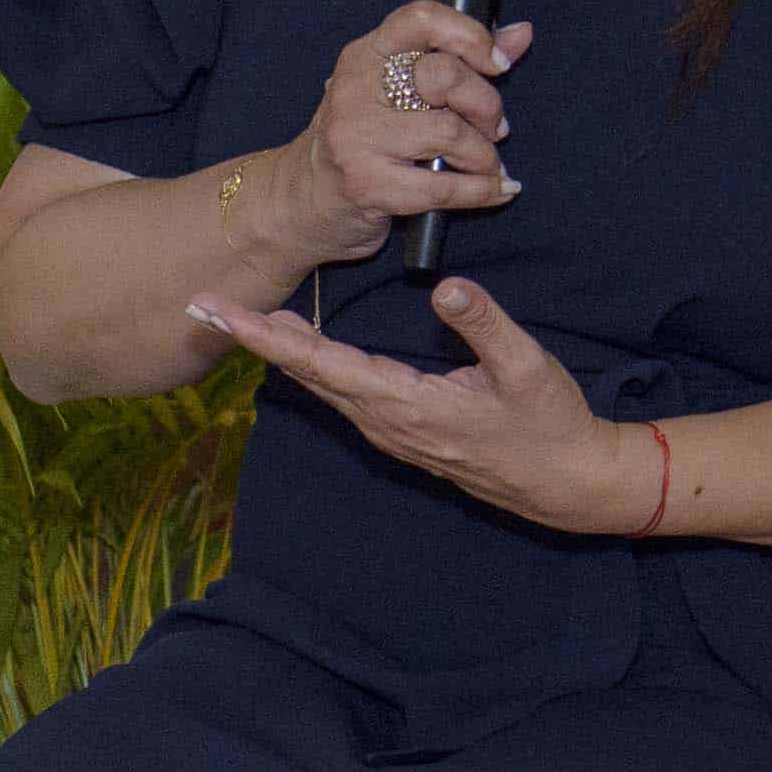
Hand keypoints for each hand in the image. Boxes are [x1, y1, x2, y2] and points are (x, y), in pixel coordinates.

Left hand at [185, 273, 635, 532]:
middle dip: (254, 340)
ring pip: (323, 385)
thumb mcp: (528, 368)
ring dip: (280, 351)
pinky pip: (342, 394)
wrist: (566, 483)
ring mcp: (392, 431)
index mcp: (408, 405)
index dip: (268, 338)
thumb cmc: (550, 424)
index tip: (224, 315)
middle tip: (204, 306)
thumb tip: (446, 288)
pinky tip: (299, 347)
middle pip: (307, 375)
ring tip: (240, 316)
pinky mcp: (403, 431)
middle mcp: (387, 423)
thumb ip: (485, 325)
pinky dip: (312, 366)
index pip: (323, 365)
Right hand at [282, 4, 538, 262]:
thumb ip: (459, 61)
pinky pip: (446, 185)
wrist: (302, 200)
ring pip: (450, 133)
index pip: (420, 20)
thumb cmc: (361, 142)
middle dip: (486, 106)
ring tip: (485, 164)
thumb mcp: (398, 93)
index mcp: (365, 56)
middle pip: (443, 76)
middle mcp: (355, 90)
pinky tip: (497, 188)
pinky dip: (484, 190)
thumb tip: (519, 36)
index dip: (469, 35)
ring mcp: (357, 138)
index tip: (497, 63)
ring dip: (485, 156)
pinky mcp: (367, 184)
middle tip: (493, 127)